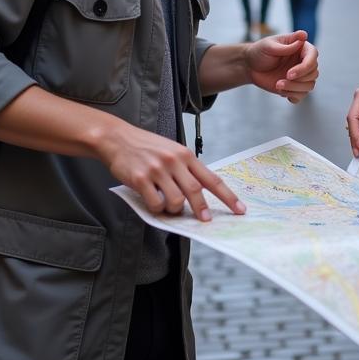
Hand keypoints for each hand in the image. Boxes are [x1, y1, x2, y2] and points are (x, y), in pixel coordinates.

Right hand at [100, 123, 244, 221]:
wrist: (117, 138)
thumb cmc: (146, 146)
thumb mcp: (171, 151)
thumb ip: (185, 170)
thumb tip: (197, 196)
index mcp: (185, 155)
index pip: (212, 179)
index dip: (228, 196)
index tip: (240, 210)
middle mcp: (174, 161)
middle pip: (196, 191)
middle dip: (203, 209)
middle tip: (206, 221)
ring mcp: (157, 170)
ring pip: (176, 200)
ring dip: (174, 209)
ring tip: (166, 205)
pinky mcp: (141, 179)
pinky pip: (155, 203)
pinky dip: (156, 209)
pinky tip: (152, 202)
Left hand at [245, 31, 318, 103]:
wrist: (250, 66)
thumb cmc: (259, 51)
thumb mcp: (269, 46)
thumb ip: (287, 45)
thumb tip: (304, 35)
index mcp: (300, 47)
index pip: (313, 55)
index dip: (305, 67)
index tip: (289, 74)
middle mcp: (302, 61)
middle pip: (313, 72)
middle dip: (299, 80)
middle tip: (279, 82)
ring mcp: (300, 74)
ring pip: (310, 85)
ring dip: (295, 88)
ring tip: (278, 85)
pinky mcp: (294, 86)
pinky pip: (302, 95)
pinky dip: (294, 96)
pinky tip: (281, 92)